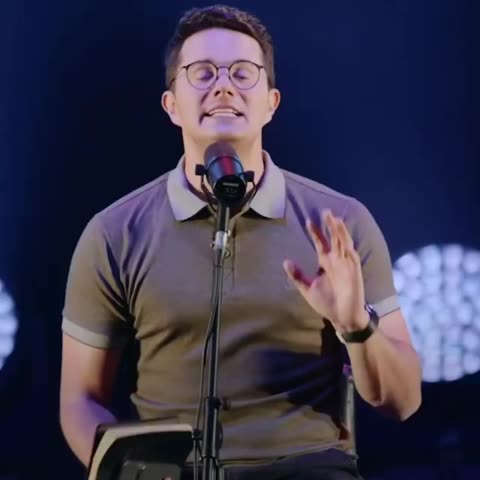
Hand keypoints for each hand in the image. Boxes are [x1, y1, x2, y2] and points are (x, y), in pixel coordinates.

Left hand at [283, 209, 368, 332]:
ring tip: (334, 218)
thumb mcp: (307, 289)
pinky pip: (351, 255)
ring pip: (343, 243)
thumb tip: (285, 261)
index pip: (321, 243)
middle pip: (333, 238)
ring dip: (339, 231)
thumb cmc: (327, 304)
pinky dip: (348, 245)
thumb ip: (297, 276)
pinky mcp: (354, 271)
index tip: (308, 220)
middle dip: (329, 225)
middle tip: (324, 211)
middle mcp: (336, 260)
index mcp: (326, 263)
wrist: (342, 319)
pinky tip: (343, 236)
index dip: (315, 232)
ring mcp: (346, 264)